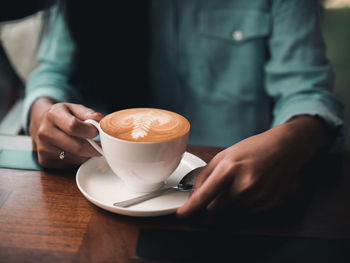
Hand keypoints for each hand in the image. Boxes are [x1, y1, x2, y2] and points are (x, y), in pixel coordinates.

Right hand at [29, 97, 103, 168]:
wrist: (41, 123)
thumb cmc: (62, 115)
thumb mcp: (74, 108)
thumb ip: (87, 113)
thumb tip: (100, 118)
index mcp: (53, 115)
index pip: (74, 127)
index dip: (90, 131)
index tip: (97, 131)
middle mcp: (45, 133)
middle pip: (77, 148)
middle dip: (94, 148)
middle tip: (101, 145)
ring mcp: (43, 149)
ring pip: (77, 159)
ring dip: (87, 154)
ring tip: (87, 145)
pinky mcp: (45, 161)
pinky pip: (70, 165)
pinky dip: (78, 159)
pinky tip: (76, 151)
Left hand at [177, 116, 329, 217]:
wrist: (285, 148)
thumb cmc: (252, 149)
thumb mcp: (224, 155)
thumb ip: (205, 175)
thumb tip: (193, 195)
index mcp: (230, 167)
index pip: (205, 195)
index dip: (190, 208)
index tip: (181, 214)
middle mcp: (245, 184)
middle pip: (215, 207)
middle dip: (214, 200)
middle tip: (225, 184)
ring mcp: (260, 195)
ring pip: (231, 211)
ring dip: (230, 202)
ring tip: (242, 182)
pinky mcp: (270, 203)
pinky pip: (247, 212)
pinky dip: (245, 204)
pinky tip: (253, 187)